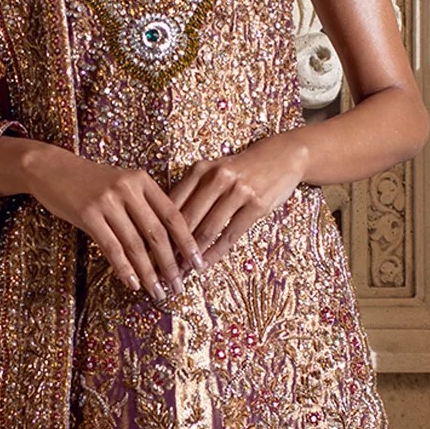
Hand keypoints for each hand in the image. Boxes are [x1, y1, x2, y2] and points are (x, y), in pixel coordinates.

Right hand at [0, 136, 202, 301]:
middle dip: (171, 264)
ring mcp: (108, 200)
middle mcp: (128, 188)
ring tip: (157, 291)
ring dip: (148, 273)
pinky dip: (124, 268)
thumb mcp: (121, 185)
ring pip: (135, 244)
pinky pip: (111, 247)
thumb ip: (143, 207)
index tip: (198, 263)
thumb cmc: (89, 182)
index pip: (173, 215)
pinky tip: (132, 283)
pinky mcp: (88, 213)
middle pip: (158, 233)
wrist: (51, 168)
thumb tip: (166, 245)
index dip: (187, 242)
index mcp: (142, 180)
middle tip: (179, 286)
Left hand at [169, 132, 309, 264]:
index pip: (172, 203)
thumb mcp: (214, 171)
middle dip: (171, 247)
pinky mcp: (256, 204)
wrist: (283, 156)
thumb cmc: (242, 169)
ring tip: (181, 272)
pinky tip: (204, 266)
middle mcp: (217, 178)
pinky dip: (215, 253)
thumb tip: (164, 222)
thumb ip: (192, 191)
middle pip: (187, 219)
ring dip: (192, 255)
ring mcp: (238, 191)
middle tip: (159, 267)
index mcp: (200, 169)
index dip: (158, 228)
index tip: (147, 249)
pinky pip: (230, 235)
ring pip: (207, 229)